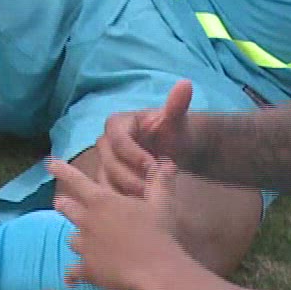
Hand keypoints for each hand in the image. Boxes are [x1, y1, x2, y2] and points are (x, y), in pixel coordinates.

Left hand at [50, 155, 185, 289]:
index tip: (50, 163)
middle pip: (67, 209)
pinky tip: (71, 278)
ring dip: (77, 239)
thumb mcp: (161, 203)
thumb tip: (166, 162)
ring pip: (72, 239)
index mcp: (103, 201)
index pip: (78, 181)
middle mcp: (88, 221)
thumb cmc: (158, 232)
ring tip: (80, 242)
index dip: (63, 170)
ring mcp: (84, 246)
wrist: (154, 269)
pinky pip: (73, 271)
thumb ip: (159, 182)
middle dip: (64, 205)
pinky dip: (73, 274)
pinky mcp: (87, 269)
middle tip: (60, 203)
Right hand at [95, 80, 194, 196]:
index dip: (134, 155)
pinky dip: (122, 200)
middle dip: (130, 177)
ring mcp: (104, 161)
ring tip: (148, 200)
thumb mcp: (177, 119)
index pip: (119, 140)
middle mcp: (105, 142)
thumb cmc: (175, 132)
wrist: (176, 150)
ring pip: (106, 179)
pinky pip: (108, 192)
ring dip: (126, 192)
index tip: (153, 167)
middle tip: (152, 189)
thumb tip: (186, 84)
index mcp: (117, 124)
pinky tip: (140, 206)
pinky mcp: (107, 179)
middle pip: (109, 162)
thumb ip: (178, 104)